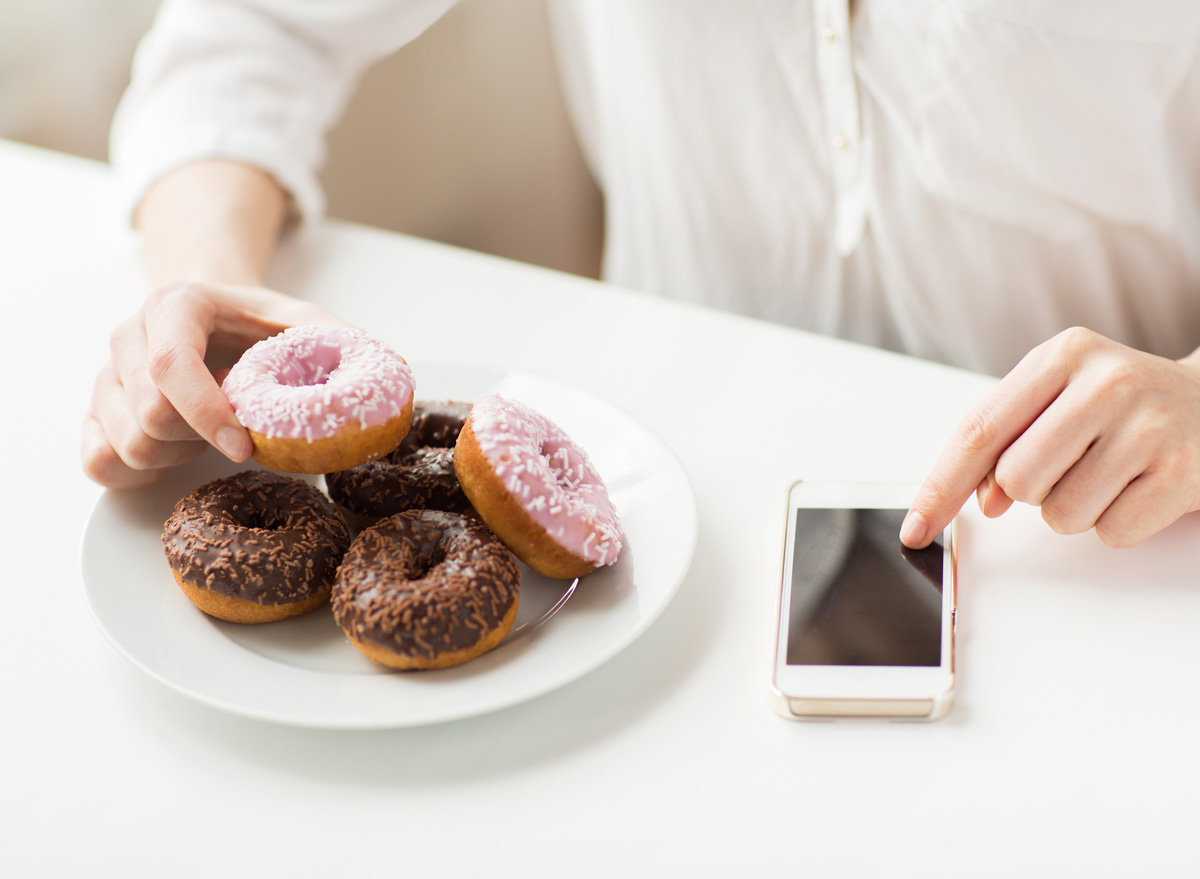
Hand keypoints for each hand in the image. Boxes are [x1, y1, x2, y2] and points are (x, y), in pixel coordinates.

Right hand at [82, 281, 347, 487]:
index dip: (207, 413)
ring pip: (126, 444)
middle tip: (239, 431)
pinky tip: (179, 453)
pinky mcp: (96, 415)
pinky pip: (98, 462)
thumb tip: (392, 374)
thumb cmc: (262, 329)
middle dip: (201, 438)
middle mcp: (129, 336)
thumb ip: (342, 344)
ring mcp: (106, 378)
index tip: (246, 447)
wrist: (217, 320)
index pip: (171, 363)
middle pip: (148, 414)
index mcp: (176, 305)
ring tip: (210, 434)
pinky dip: (141, 472)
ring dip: (178, 455)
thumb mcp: (307, 324)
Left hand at [902, 327, 1199, 548]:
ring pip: (1061, 514)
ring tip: (1108, 473)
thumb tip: (980, 498)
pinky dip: (1116, 522)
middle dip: (1030, 492)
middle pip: (1017, 480)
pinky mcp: (1183, 473)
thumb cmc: (1120, 404)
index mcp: (1062, 356)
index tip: (915, 527)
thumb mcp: (1058, 397)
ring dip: (1074, 509)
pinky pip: (1112, 532)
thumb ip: (1005, 439)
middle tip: (1068, 466)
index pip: (979, 431)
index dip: (940, 487)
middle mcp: (1107, 382)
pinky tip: (1139, 486)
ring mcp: (1150, 426)